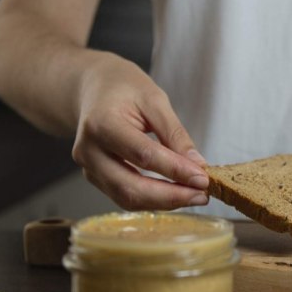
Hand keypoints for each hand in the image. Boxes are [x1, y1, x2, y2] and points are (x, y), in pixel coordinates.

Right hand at [73, 56, 208, 209]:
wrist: (94, 88)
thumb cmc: (125, 89)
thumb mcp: (155, 100)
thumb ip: (176, 134)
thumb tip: (197, 166)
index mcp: (102, 123)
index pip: (143, 155)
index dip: (175, 170)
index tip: (203, 178)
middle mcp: (89, 150)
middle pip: (130, 187)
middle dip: (171, 196)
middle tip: (202, 195)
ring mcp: (88, 168)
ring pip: (127, 199)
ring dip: (165, 203)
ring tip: (194, 196)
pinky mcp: (96, 178)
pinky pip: (125, 197)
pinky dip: (154, 200)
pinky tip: (176, 194)